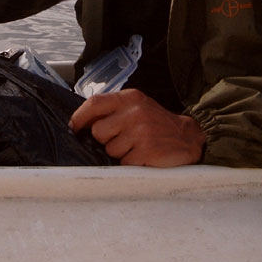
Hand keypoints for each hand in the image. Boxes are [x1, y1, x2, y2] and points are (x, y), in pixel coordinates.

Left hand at [69, 89, 205, 166]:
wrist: (188, 137)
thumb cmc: (156, 123)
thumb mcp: (137, 107)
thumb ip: (113, 110)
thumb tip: (80, 123)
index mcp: (129, 98)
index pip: (94, 103)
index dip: (79, 117)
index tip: (74, 128)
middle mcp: (134, 112)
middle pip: (98, 131)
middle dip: (106, 140)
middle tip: (124, 138)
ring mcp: (141, 132)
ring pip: (110, 150)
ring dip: (120, 153)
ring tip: (137, 146)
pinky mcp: (146, 151)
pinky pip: (124, 163)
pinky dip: (131, 163)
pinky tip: (144, 155)